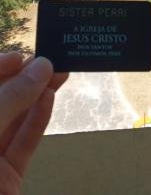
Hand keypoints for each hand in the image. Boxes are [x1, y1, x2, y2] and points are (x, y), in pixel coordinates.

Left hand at [0, 53, 67, 194]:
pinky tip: (50, 99)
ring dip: (37, 95)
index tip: (24, 55)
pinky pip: (23, 143)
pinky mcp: (6, 177)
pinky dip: (38, 121)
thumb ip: (10, 98)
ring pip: (14, 119)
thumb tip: (39, 66)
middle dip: (24, 78)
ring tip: (61, 73)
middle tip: (52, 60)